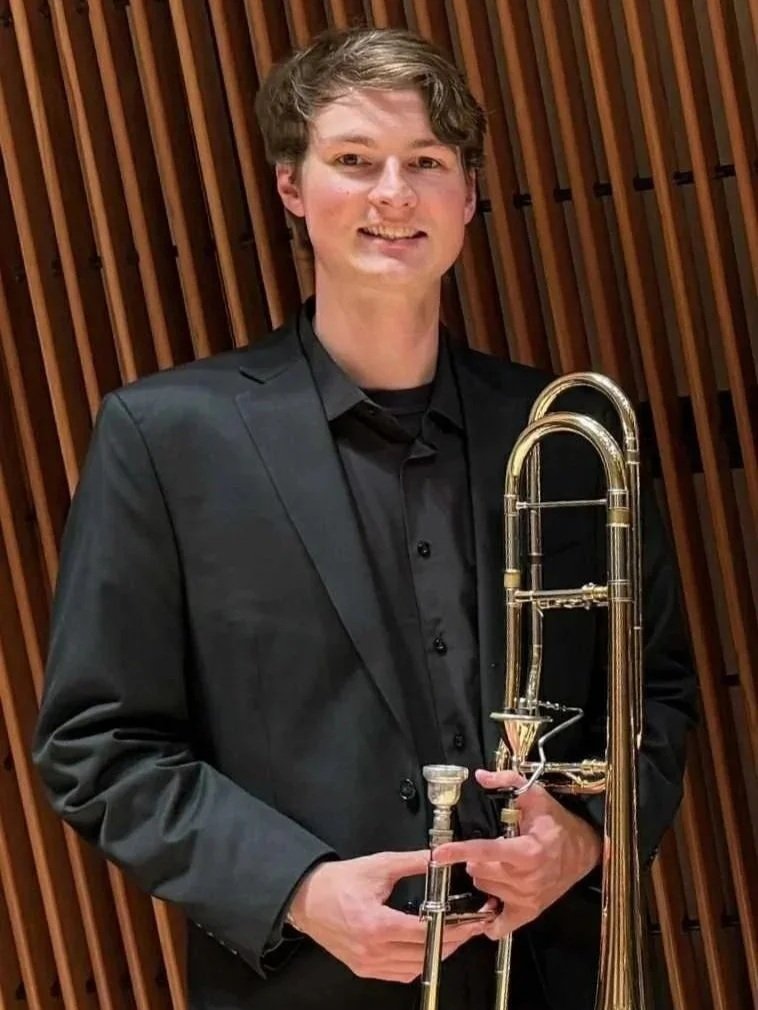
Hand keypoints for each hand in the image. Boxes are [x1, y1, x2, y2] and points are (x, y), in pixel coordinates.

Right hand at [288, 850, 486, 982]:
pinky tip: (427, 950)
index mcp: (376, 924)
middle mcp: (372, 950)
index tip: (473, 921)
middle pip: (424, 953)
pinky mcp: (363, 969)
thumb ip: (412, 863)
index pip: (425, 932)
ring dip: (438, 954)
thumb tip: (439, 856)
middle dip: (453, 941)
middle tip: (472, 927)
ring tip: (455, 936)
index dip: (454, 928)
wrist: (305, 898)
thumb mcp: (378, 866)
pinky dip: (418, 964)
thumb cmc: (339, 881)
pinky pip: (399, 974)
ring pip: (415, 967)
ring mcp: (367, 964)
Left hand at [433, 769, 602, 939]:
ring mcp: (527, 899)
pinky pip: (500, 924)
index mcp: (527, 851)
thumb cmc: (557, 824)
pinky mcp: (529, 912)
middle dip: (475, 860)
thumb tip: (481, 776)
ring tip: (497, 866)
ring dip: (484, 878)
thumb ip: (507, 781)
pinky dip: (490, 916)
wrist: (583, 851)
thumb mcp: (535, 796)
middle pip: (479, 872)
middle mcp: (526, 879)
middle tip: (488, 849)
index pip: (485, 851)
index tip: (438, 853)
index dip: (459, 851)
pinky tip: (489, 903)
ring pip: (484, 890)